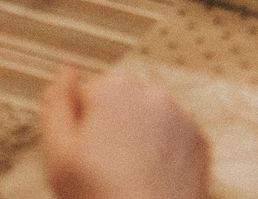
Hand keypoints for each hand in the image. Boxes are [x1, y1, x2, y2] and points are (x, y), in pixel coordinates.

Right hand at [40, 65, 210, 198]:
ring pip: (148, 120)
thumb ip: (56, 104)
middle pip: (120, 104)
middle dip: (111, 128)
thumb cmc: (100, 198)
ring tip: (127, 178)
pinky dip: (162, 153)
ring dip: (137, 139)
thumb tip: (66, 71)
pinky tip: (150, 180)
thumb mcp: (58, 154)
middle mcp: (153, 94)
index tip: (83, 155)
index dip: (79, 128)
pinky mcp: (200, 142)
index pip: (87, 95)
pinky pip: (173, 138)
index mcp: (116, 89)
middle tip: (103, 170)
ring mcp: (182, 117)